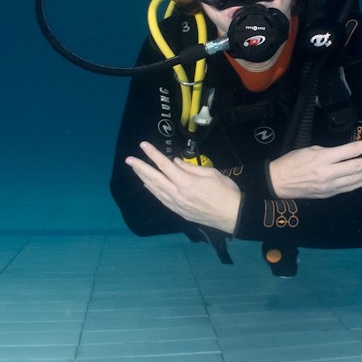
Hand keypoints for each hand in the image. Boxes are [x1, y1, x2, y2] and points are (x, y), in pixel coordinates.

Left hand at [125, 142, 240, 233]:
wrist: (233, 215)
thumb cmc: (226, 192)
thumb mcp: (212, 173)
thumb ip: (190, 168)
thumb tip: (175, 162)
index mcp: (186, 182)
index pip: (165, 165)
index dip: (152, 154)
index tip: (143, 145)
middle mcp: (178, 194)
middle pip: (155, 178)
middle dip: (140, 168)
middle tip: (129, 159)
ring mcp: (177, 205)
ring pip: (156, 190)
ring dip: (144, 179)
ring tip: (135, 170)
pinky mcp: (180, 212)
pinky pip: (162, 199)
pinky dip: (153, 191)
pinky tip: (148, 186)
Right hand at [268, 134, 361, 199]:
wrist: (277, 183)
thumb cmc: (291, 162)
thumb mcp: (309, 150)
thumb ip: (329, 152)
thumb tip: (345, 154)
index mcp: (323, 159)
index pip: (351, 150)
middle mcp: (329, 173)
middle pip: (358, 167)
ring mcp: (330, 186)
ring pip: (357, 179)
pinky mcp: (329, 194)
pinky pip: (350, 188)